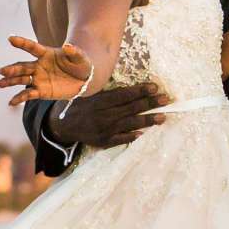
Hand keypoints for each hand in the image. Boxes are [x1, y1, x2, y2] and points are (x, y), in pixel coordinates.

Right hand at [0, 36, 95, 102]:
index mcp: (46, 54)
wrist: (84, 81)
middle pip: (23, 66)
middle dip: (12, 69)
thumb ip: (74, 52)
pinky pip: (28, 95)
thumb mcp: (80, 57)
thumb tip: (68, 46)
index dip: (22, 43)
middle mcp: (38, 66)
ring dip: (10, 81)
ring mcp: (38, 78)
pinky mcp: (41, 91)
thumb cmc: (81, 65)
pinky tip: (10, 102)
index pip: (32, 47)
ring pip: (21, 80)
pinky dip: (19, 98)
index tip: (10, 39)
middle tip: (2, 71)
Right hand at [45, 83, 172, 146]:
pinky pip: (121, 139)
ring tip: (163, 117)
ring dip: (148, 120)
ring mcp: (104, 130)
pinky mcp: (104, 141)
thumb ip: (107, 91)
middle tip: (166, 99)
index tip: (155, 87)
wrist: (62, 126)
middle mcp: (103, 116)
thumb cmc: (79, 105)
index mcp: (99, 101)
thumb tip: (129, 88)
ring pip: (130, 124)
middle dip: (150, 103)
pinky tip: (145, 132)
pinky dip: (133, 135)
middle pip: (131, 109)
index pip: (124, 95)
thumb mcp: (89, 93)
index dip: (140, 91)